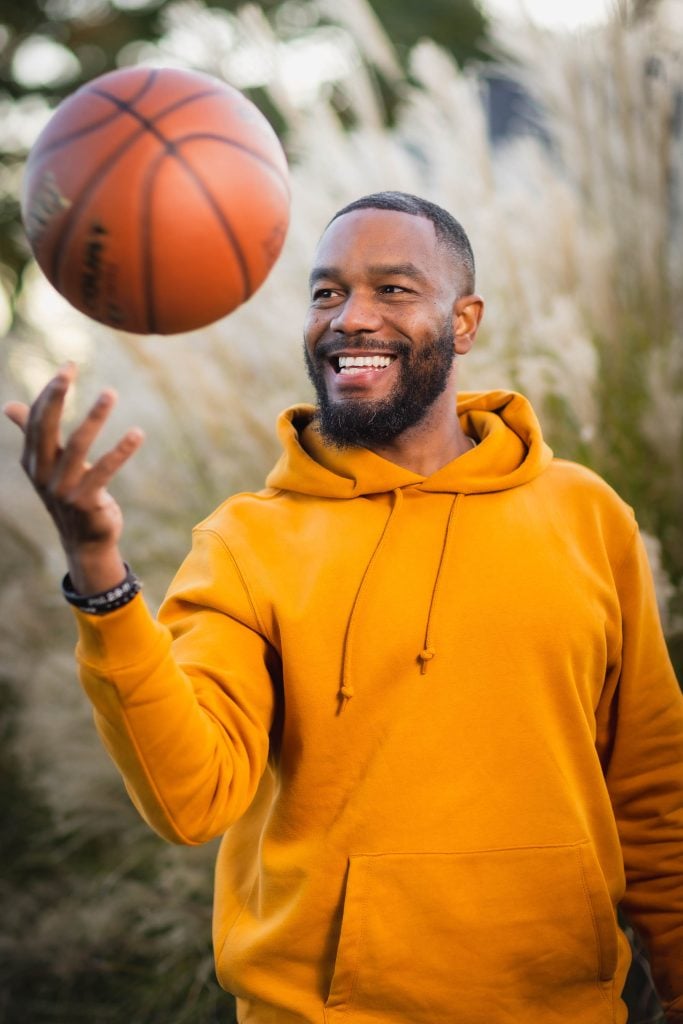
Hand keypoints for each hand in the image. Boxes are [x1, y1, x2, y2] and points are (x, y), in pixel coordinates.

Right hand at [3, 362, 143, 593]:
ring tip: (110, 393)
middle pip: (46, 428)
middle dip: (56, 396)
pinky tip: (137, 433)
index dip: (50, 391)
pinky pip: (105, 470)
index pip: (37, 419)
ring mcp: (62, 490)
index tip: (68, 366)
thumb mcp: (49, 466)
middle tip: (70, 369)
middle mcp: (42, 474)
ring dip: (94, 417)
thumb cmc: (70, 496)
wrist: (85, 542)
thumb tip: (9, 406)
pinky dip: (121, 450)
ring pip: (78, 446)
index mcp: (32, 461)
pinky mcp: (85, 502)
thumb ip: (32, 435)